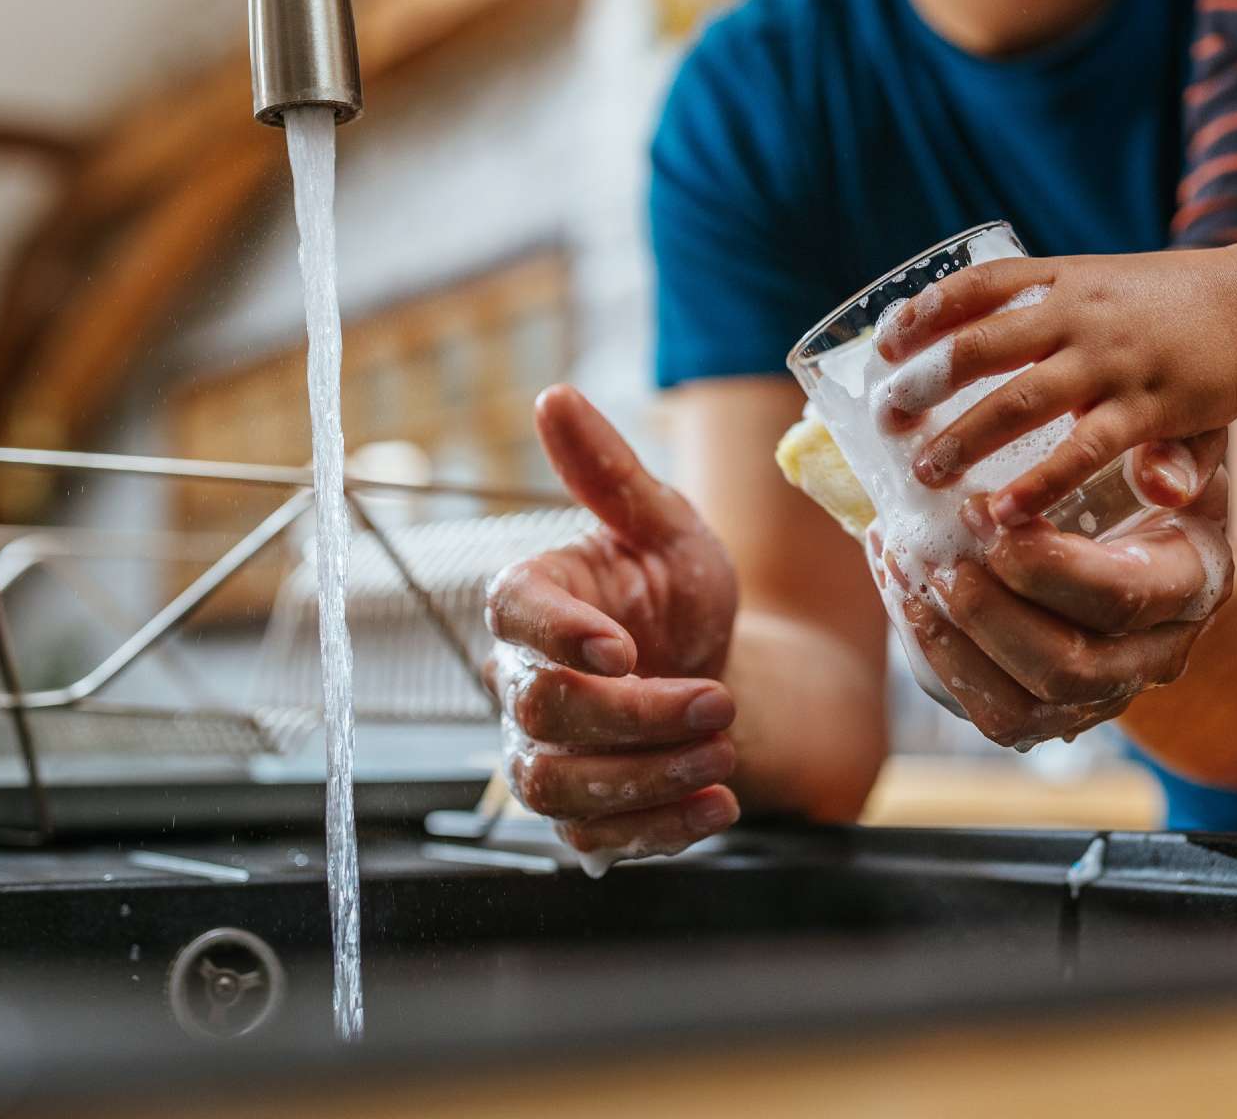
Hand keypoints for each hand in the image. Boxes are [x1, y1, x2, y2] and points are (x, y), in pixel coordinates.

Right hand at [483, 386, 741, 860]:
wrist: (717, 663)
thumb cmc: (676, 589)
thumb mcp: (666, 525)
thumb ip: (611, 473)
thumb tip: (554, 396)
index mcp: (532, 597)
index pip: (513, 614)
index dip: (559, 635)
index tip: (623, 647)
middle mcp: (520, 681)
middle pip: (541, 712)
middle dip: (635, 715)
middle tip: (718, 699)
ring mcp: (544, 753)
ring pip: (556, 787)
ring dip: (646, 778)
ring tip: (723, 749)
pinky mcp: (580, 815)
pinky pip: (595, 841)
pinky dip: (661, 830)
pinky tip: (720, 801)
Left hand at [871, 435, 1235, 749]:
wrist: (1152, 545)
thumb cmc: (1150, 482)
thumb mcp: (1171, 451)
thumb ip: (1168, 455)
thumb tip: (1160, 476)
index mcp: (1190, 586)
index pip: (1119, 597)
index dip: (1042, 563)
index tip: (979, 510)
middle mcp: (1154, 657)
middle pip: (1068, 668)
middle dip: (987, 613)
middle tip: (933, 555)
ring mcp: (1103, 698)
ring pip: (1023, 711)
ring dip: (950, 646)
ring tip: (904, 575)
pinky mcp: (1054, 717)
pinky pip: (992, 715)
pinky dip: (938, 661)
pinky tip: (905, 598)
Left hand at [875, 249, 1236, 528]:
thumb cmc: (1172, 308)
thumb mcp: (1107, 290)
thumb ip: (1045, 315)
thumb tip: (962, 336)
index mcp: (1064, 279)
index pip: (978, 285)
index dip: (925, 312)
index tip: (884, 343)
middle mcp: (1080, 313)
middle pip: (981, 344)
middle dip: (925, 381)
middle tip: (886, 417)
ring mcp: (1112, 360)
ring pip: (1019, 400)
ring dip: (964, 437)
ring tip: (925, 470)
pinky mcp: (1149, 409)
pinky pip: (1081, 452)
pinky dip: (1037, 484)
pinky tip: (1001, 513)